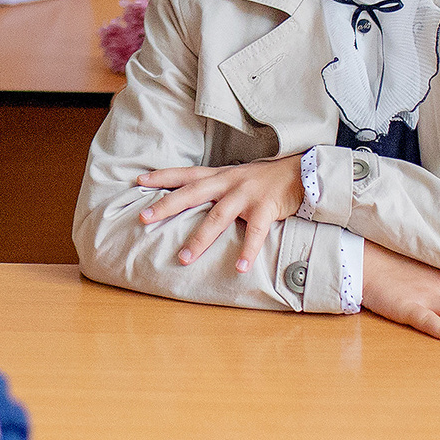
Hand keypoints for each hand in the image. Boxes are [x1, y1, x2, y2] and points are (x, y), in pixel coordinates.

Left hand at [133, 155, 311, 275]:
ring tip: (184, 258)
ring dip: (200, 239)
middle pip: (192, 193)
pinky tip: (240, 267)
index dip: (162, 176)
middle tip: (144, 218)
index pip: (186, 174)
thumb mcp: (236, 178)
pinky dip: (247, 250)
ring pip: (217, 217)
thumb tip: (190, 200)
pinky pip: (254, 232)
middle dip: (167, 206)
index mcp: (219, 175)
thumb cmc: (264, 180)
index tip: (139, 181)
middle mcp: (228, 182)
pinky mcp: (265, 207)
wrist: (300, 172)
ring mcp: (246, 194)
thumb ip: (216, 187)